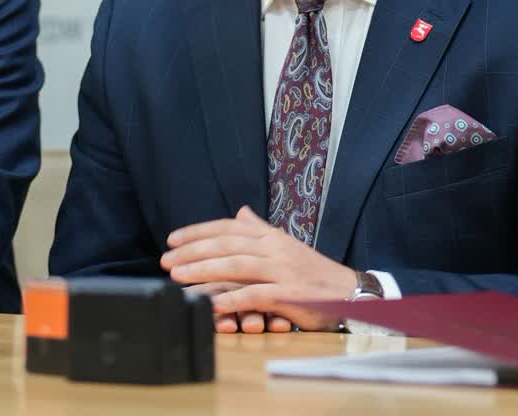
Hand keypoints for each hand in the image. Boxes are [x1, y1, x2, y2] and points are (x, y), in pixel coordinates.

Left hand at [162, 206, 357, 330]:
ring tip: (178, 278)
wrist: (351, 292)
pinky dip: (231, 299)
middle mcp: (274, 248)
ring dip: (204, 271)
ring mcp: (282, 271)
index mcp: (270, 235)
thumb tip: (241, 212)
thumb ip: (261, 229)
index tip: (172, 240)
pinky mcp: (290, 294)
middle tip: (166, 261)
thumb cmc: (313, 272)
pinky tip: (211, 304)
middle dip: (192, 252)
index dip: (197, 232)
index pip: (227, 228)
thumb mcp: (286, 244)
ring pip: (236, 266)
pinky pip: (255, 295)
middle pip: (226, 245)